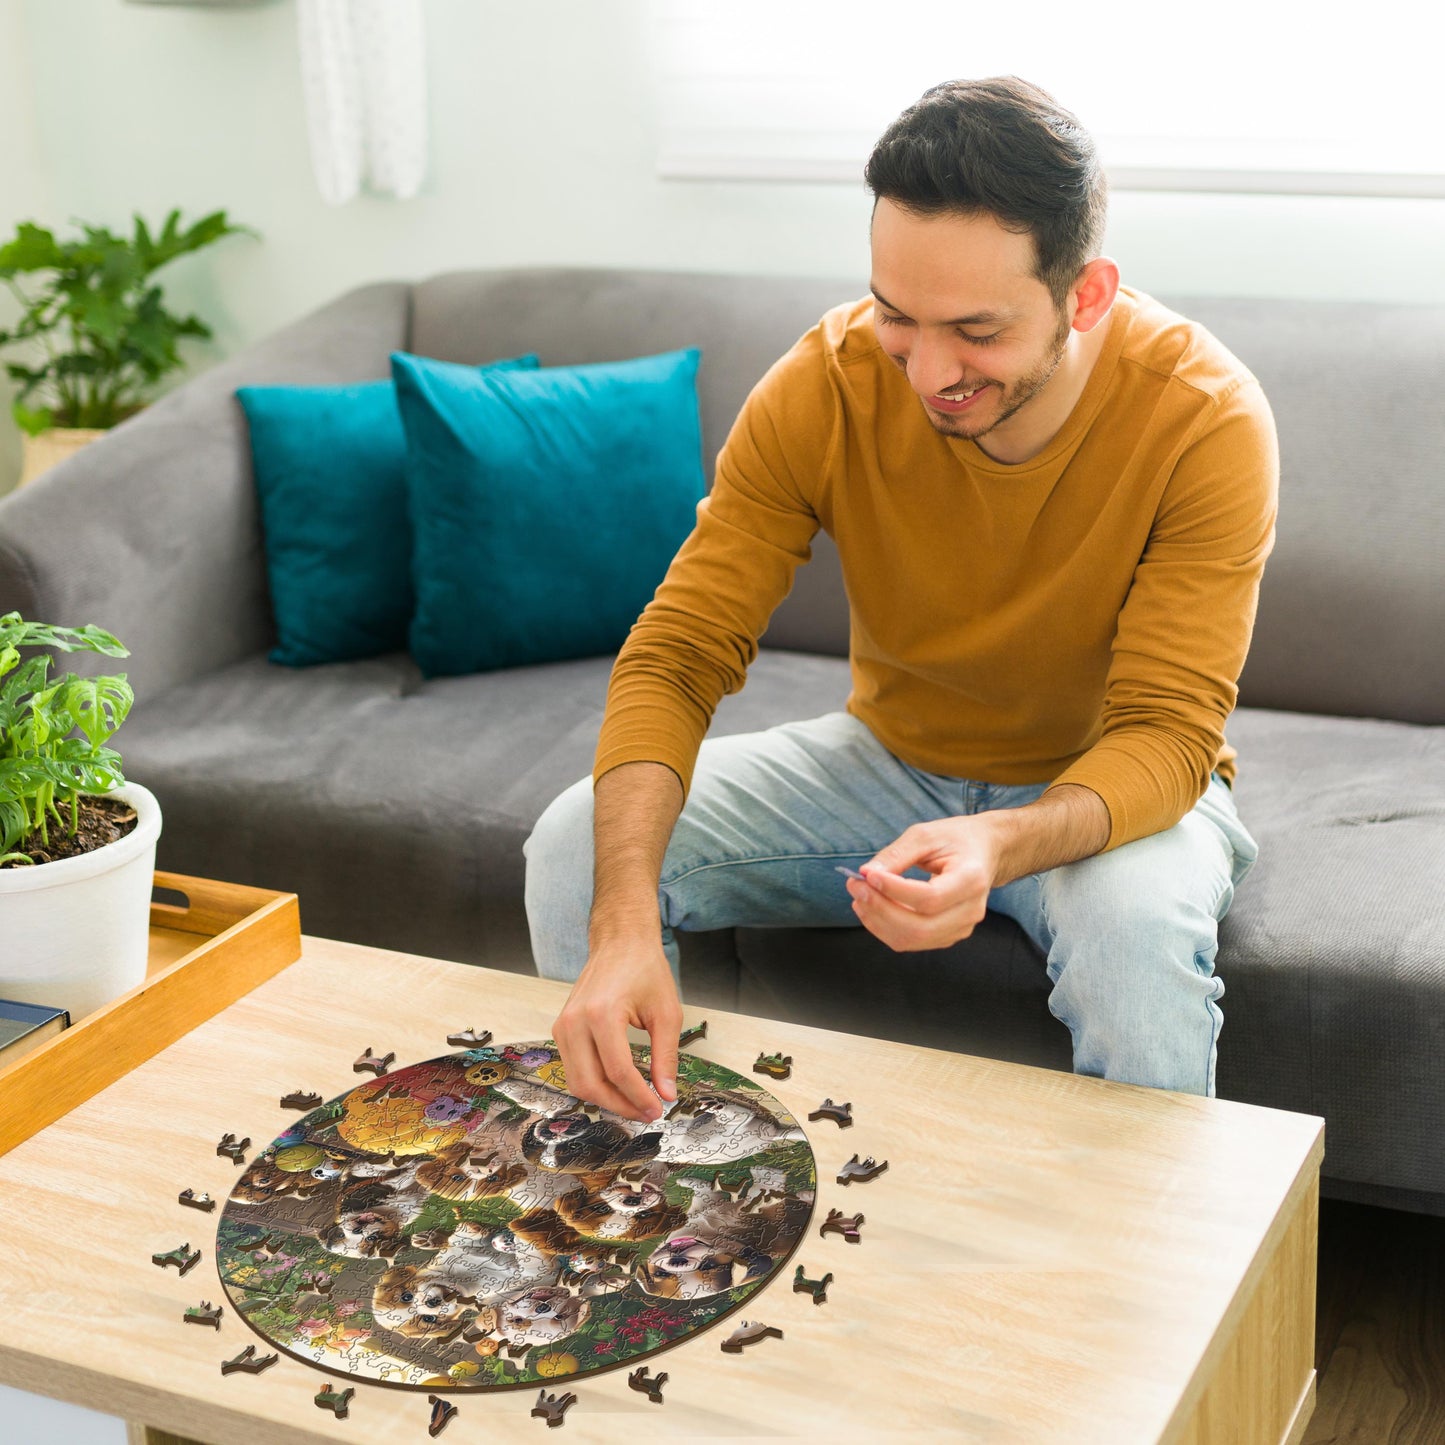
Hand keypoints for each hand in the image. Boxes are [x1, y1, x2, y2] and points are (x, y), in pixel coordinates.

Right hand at [551, 936, 681, 1124]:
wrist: (620, 942)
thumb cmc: (645, 969)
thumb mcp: (666, 1012)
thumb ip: (666, 1056)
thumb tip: (667, 1093)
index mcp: (601, 1014)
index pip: (618, 1071)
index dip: (639, 1097)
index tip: (658, 1108)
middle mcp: (575, 1021)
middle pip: (590, 1084)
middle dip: (620, 1105)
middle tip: (646, 1112)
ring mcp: (563, 1025)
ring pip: (577, 1081)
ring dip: (605, 1099)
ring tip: (634, 1102)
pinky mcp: (561, 1029)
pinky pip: (573, 1068)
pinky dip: (594, 1083)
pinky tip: (618, 1086)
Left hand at [844, 815, 1003, 951]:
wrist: (984, 851)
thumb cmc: (955, 839)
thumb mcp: (925, 835)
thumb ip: (896, 855)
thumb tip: (865, 874)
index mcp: (971, 879)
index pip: (930, 898)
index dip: (894, 890)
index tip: (868, 875)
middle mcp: (971, 910)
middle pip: (920, 927)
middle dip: (880, 909)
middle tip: (855, 886)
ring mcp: (962, 927)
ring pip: (913, 939)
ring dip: (878, 921)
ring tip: (859, 896)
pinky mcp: (948, 934)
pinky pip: (912, 941)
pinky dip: (885, 928)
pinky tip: (871, 908)